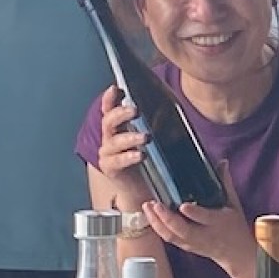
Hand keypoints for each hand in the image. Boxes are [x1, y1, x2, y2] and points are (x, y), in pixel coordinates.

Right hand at [95, 85, 150, 208]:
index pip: (111, 108)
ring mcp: (108, 152)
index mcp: (119, 126)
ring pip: (115, 141)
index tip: (116, 88)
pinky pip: (117, 161)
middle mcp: (110, 137)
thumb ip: (157, 121)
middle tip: (135, 110)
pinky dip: (129, 156)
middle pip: (109, 121)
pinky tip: (141, 155)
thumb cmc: (149, 159)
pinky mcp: (110, 168)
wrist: (141, 189)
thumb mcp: (155, 137)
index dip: (111, 98)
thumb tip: (170, 104)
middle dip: (121, 113)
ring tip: (146, 137)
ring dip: (130, 137)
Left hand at [140, 162, 255, 277]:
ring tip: (148, 207)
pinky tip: (150, 217)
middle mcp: (204, 235)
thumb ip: (225, 183)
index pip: (205, 218)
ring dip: (157, 222)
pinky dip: (158, 228)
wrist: (237, 253)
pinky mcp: (186, 246)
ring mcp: (193, 243)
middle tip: (155, 204)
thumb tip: (222, 163)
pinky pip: (169, 239)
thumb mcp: (234, 204)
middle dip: (167, 218)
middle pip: (182, 230)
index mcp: (218, 222)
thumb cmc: (235, 227)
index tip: (183, 206)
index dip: (194, 213)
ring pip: (172, 236)